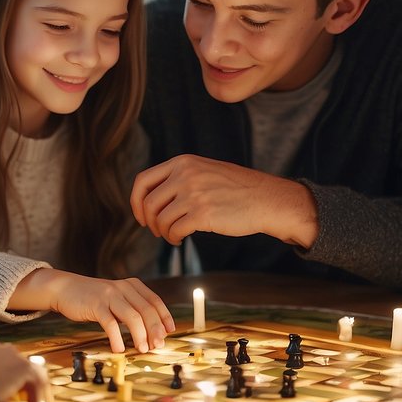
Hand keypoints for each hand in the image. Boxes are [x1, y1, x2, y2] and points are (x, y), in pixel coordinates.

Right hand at [9, 268, 174, 353]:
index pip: (154, 301)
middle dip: (154, 330)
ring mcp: (109, 295)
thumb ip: (132, 309)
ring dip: (140, 335)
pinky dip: (117, 337)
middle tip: (157, 345)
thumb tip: (152, 332)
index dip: (164, 317)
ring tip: (142, 349)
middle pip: (146, 310)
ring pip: (132, 316)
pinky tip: (119, 348)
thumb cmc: (94, 299)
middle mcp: (123, 288)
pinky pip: (110, 323)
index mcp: (132, 285)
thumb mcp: (117, 299)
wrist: (66, 289)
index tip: (169, 332)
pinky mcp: (96, 304)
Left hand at [130, 154, 318, 248]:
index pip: (143, 180)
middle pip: (148, 203)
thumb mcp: (204, 170)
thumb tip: (151, 197)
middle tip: (158, 231)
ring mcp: (194, 194)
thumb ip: (179, 177)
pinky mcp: (203, 214)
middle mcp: (185, 175)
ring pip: (160, 220)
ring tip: (173, 236)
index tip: (140, 215)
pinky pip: (174, 230)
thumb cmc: (236, 189)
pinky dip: (173, 238)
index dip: (135, 201)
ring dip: (163, 233)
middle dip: (149, 222)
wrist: (266, 199)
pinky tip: (181, 239)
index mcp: (183, 162)